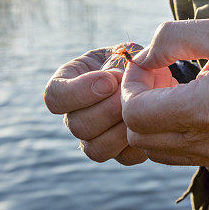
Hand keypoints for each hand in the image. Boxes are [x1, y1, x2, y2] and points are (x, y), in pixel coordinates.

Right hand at [43, 44, 176, 164]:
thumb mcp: (123, 51)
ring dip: (123, 127)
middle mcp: (75, 116)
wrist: (154, 78)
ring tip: (143, 108)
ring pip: (96, 149)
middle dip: (109, 109)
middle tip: (132, 93)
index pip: (54, 97)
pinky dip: (140, 142)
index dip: (79, 92)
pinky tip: (152, 122)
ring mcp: (94, 139)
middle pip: (77, 125)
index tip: (109, 80)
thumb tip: (114, 78)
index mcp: (67, 85)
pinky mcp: (119, 153)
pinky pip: (124, 158)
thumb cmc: (133, 60)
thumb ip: (118, 61)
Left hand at [121, 18, 208, 172]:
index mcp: (206, 110)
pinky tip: (190, 106)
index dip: (129, 87)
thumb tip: (143, 58)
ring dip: (153, 122)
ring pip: (157, 152)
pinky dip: (173, 134)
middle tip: (156, 77)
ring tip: (172, 91)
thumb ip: (172, 38)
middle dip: (137, 104)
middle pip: (139, 139)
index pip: (135, 115)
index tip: (144, 66)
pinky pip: (182, 156)